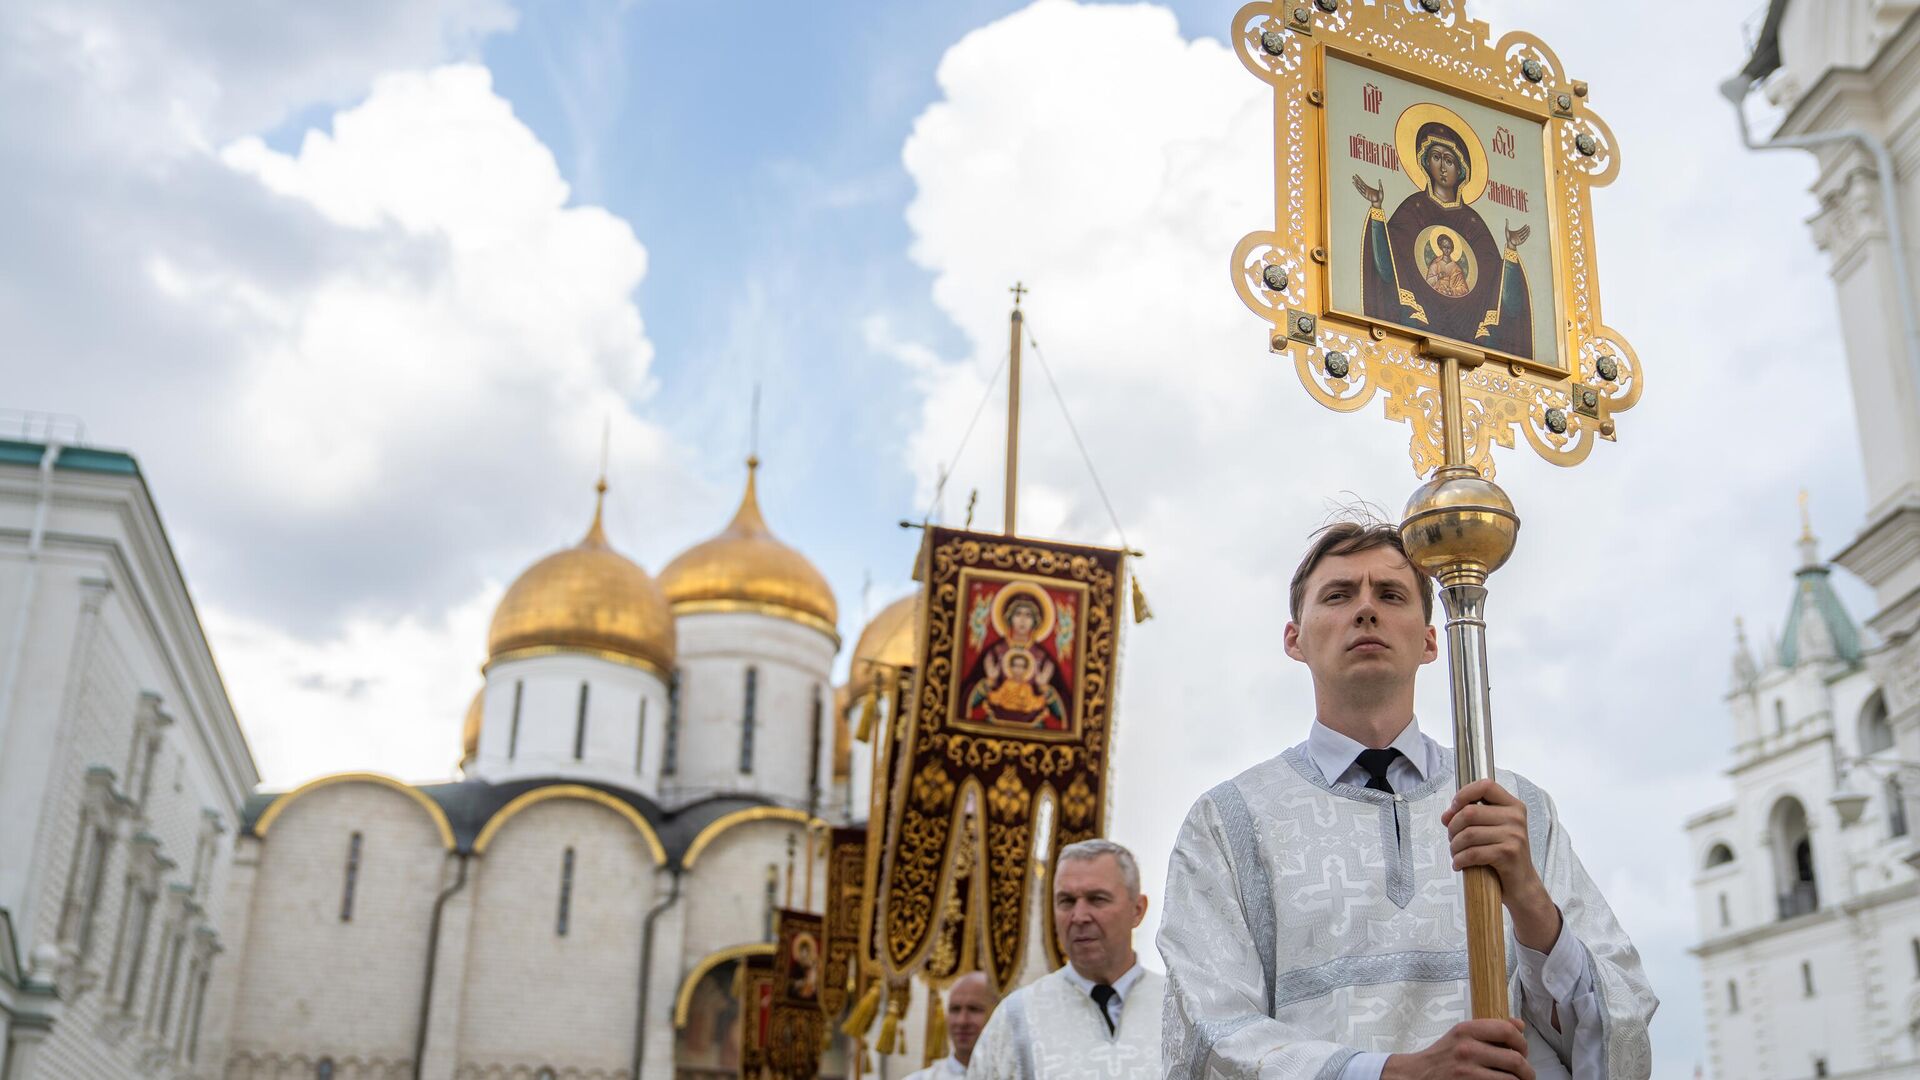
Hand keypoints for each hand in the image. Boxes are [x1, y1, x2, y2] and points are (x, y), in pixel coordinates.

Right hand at [1352, 174, 1384, 207]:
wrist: (1379, 202)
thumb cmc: (1380, 197)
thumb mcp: (1381, 189)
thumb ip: (1380, 184)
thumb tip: (1379, 179)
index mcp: (1368, 188)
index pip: (1362, 182)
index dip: (1359, 178)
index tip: (1356, 175)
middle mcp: (1366, 190)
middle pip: (1360, 184)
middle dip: (1356, 180)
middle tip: (1352, 176)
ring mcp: (1365, 192)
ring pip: (1359, 186)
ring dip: (1356, 183)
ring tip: (1353, 179)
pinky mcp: (1365, 195)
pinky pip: (1360, 190)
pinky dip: (1357, 187)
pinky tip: (1355, 185)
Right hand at [1382, 1019, 1533, 1079]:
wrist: (1417, 1075)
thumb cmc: (1443, 1056)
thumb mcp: (1461, 1036)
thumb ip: (1490, 1030)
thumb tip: (1519, 1025)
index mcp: (1466, 1030)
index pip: (1508, 1031)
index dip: (1523, 1043)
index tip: (1523, 1051)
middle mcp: (1467, 1049)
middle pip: (1515, 1059)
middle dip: (1527, 1071)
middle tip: (1526, 1075)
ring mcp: (1467, 1072)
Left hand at [1442, 780, 1559, 951]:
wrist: (1522, 885)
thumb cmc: (1502, 855)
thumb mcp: (1491, 831)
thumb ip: (1471, 818)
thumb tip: (1446, 816)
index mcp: (1513, 806)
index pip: (1486, 785)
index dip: (1464, 794)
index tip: (1453, 809)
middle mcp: (1516, 817)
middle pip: (1470, 812)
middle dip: (1453, 828)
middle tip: (1452, 840)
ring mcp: (1514, 835)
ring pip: (1468, 834)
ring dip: (1454, 846)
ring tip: (1456, 854)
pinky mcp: (1509, 854)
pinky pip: (1473, 853)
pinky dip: (1460, 860)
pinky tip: (1459, 864)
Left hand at [1503, 220, 1529, 250]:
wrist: (1508, 243)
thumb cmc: (1507, 236)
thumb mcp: (1506, 229)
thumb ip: (1507, 224)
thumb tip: (1506, 218)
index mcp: (1516, 233)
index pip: (1521, 229)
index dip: (1524, 227)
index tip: (1526, 224)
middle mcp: (1518, 235)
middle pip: (1523, 232)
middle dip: (1526, 229)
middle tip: (1528, 226)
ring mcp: (1520, 238)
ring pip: (1525, 234)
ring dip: (1527, 232)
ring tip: (1529, 228)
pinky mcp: (1521, 241)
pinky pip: (1525, 238)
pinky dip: (1527, 236)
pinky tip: (1528, 233)